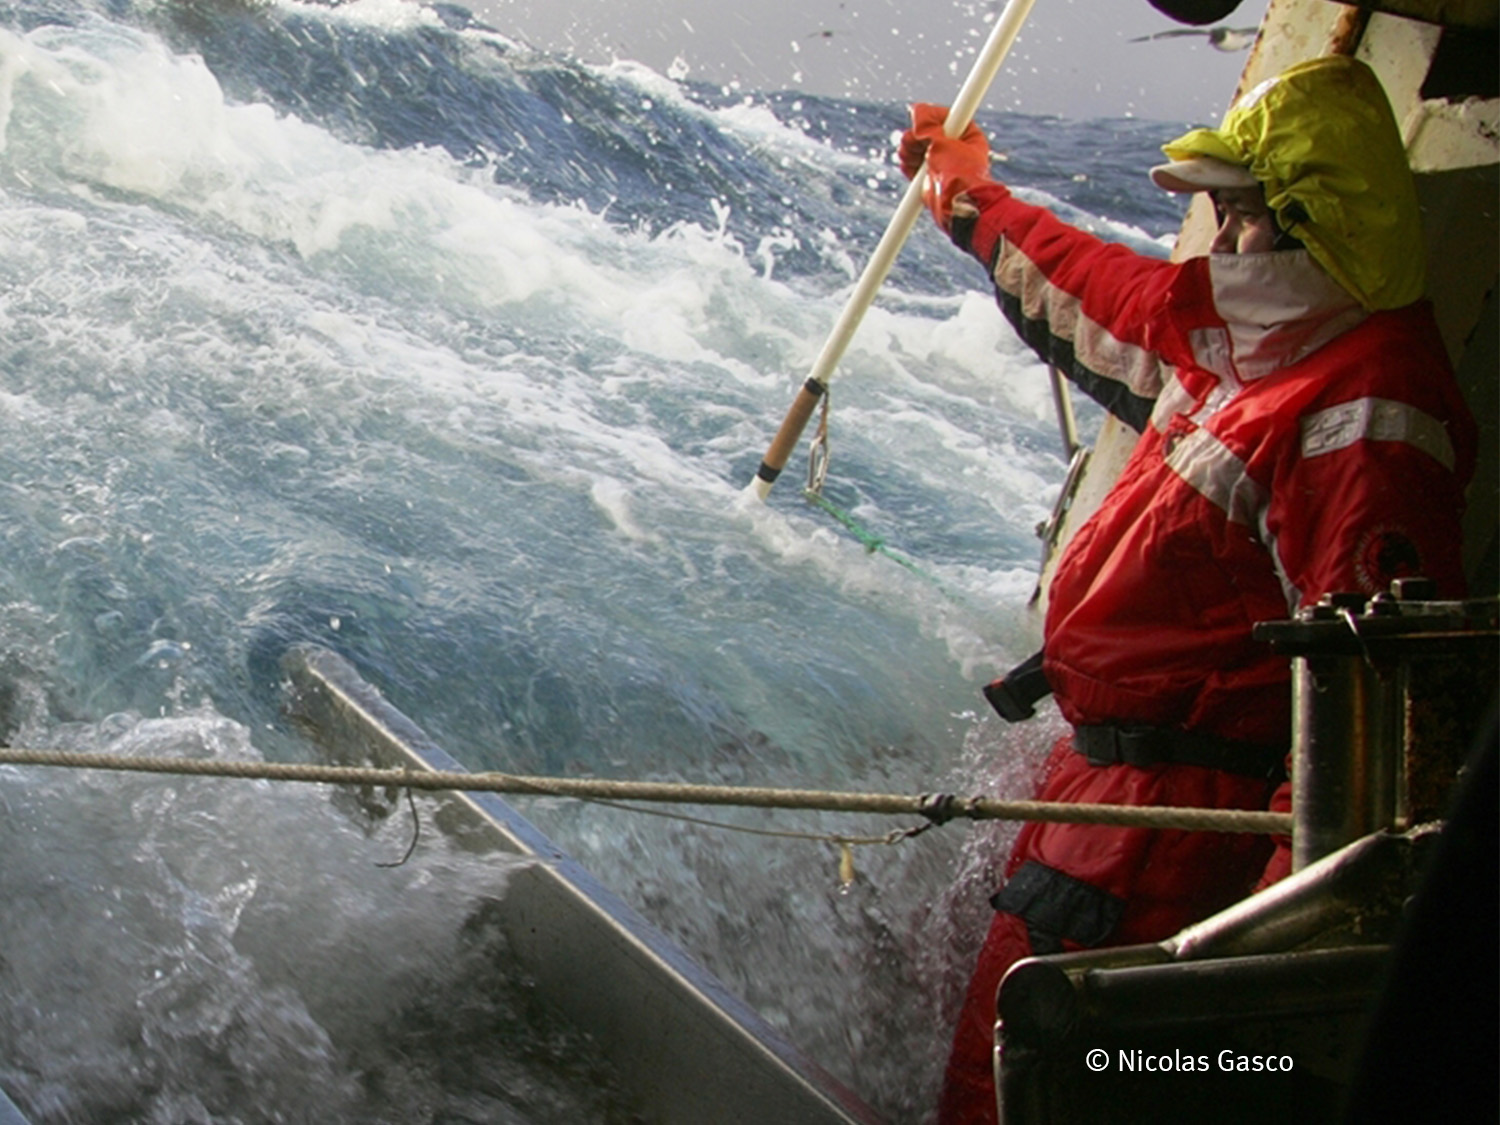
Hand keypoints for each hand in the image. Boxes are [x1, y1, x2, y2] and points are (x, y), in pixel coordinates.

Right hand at [897, 103, 991, 228]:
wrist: (956, 207)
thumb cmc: (959, 175)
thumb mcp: (943, 142)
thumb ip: (928, 123)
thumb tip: (916, 109)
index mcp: (967, 134)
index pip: (944, 115)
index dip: (929, 117)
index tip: (919, 120)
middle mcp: (954, 146)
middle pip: (926, 130)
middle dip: (915, 136)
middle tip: (913, 142)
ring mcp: (941, 161)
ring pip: (917, 145)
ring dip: (908, 149)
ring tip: (911, 156)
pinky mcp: (929, 174)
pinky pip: (913, 161)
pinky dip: (907, 163)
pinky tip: (909, 166)